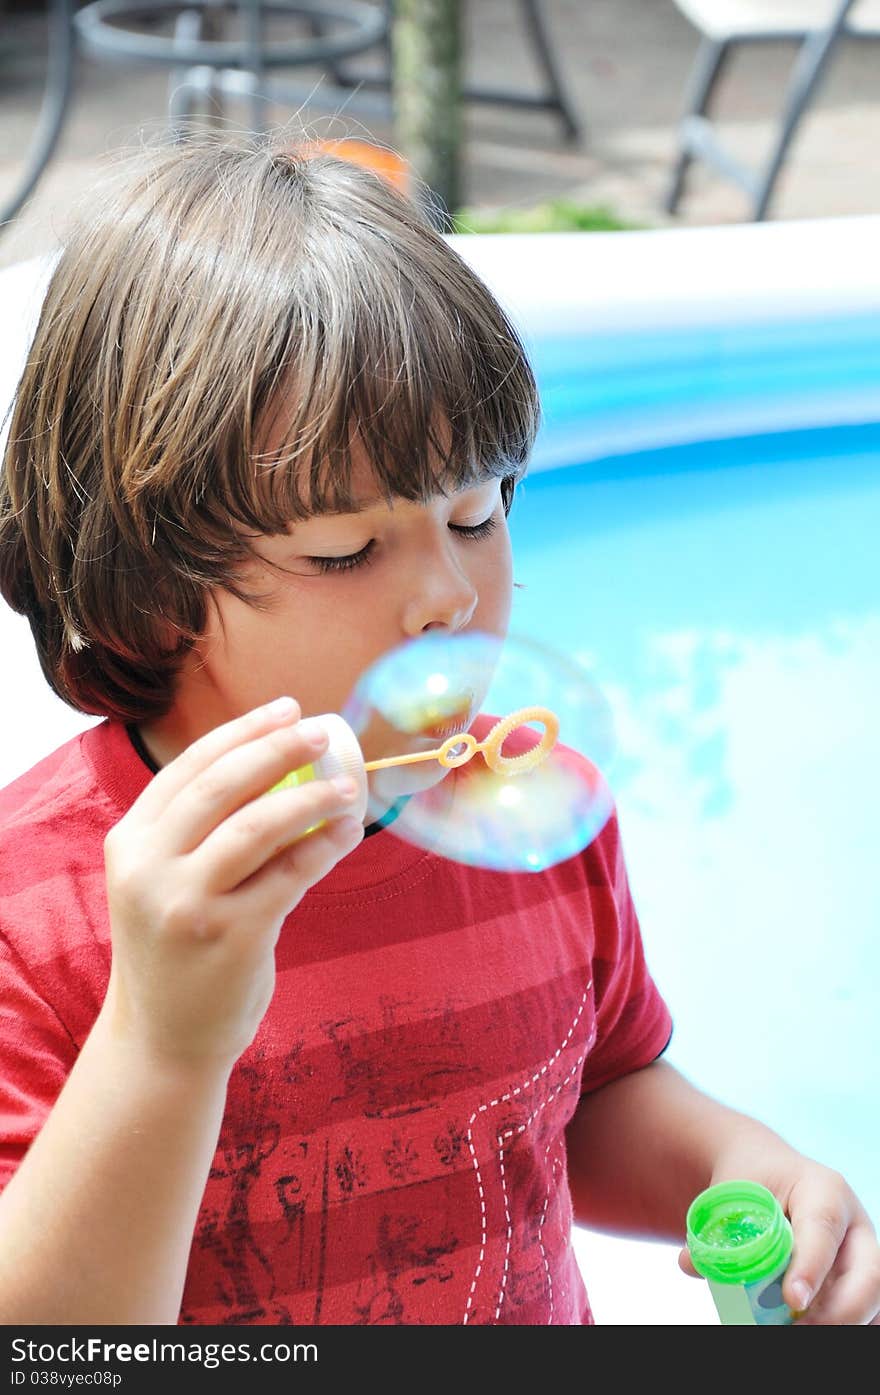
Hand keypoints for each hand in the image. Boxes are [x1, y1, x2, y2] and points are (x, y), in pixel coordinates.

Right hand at [101, 697, 362, 1068]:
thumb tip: (282, 764)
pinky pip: (290, 875)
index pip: (188, 768)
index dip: (242, 732)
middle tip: (322, 732)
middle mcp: (150, 869)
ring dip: (311, 799)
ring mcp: (188, 904)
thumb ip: (200, 831)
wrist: (163, 1038)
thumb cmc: (176, 946)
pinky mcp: (231, 937)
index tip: (286, 709)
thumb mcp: (162, 881)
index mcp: (129, 843)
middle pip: (223, 786)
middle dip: (278, 749)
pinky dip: (325, 846)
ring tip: (349, 786)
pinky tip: (348, 832)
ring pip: (259, 826)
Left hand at [678, 1158, 879, 1324]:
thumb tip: (689, 1264)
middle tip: (799, 1326)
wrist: (768, 1172)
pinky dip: (844, 1325)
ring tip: (799, 1331)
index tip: (792, 1301)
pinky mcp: (859, 1278)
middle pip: (869, 1273)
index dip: (811, 1267)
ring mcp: (863, 1253)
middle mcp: (854, 1223)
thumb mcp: (731, 1194)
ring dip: (844, 1323)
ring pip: (875, 1297)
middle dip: (841, 1310)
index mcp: (824, 1189)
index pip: (823, 1228)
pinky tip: (807, 1328)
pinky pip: (867, 1312)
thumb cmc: (751, 1182)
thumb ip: (714, 1229)